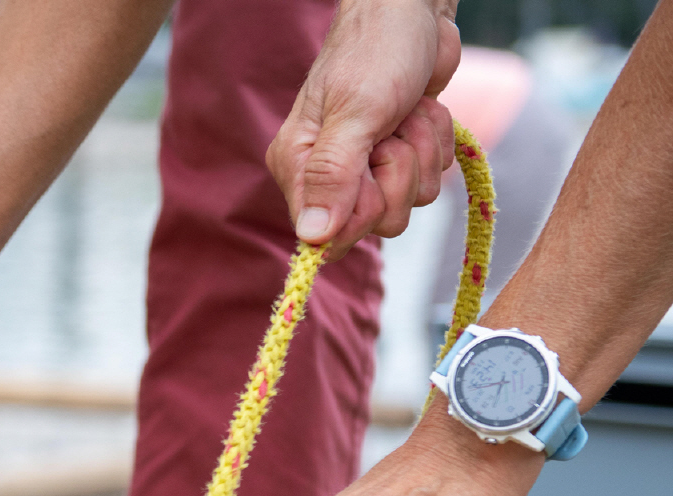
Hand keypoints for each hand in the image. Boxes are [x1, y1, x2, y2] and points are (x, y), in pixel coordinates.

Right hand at [267, 0, 461, 257]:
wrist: (412, 12)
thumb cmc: (376, 52)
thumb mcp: (355, 113)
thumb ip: (332, 176)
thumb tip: (311, 237)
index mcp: (298, 167)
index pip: (324, 234)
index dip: (358, 213)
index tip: (370, 169)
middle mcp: (326, 176)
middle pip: (374, 223)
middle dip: (397, 174)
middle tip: (389, 131)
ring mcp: (365, 169)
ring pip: (407, 203)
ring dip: (420, 152)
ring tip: (404, 114)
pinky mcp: (398, 158)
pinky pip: (428, 182)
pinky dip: (435, 143)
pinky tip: (417, 112)